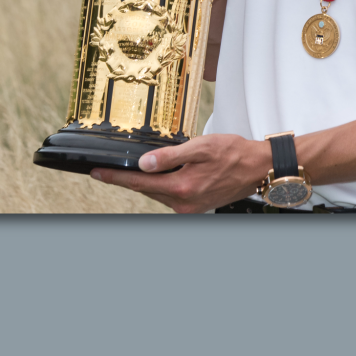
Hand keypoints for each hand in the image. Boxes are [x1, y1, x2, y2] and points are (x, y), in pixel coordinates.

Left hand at [88, 134, 271, 213]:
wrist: (258, 168)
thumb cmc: (233, 154)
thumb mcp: (199, 147)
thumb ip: (169, 156)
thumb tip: (143, 164)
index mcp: (182, 188)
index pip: (139, 183)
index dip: (115, 177)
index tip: (96, 173)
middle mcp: (184, 203)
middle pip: (146, 190)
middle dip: (126, 179)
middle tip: (106, 169)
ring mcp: (190, 208)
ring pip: (157, 193)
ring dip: (144, 182)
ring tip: (129, 170)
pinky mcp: (196, 206)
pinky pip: (170, 195)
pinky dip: (160, 185)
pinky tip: (157, 174)